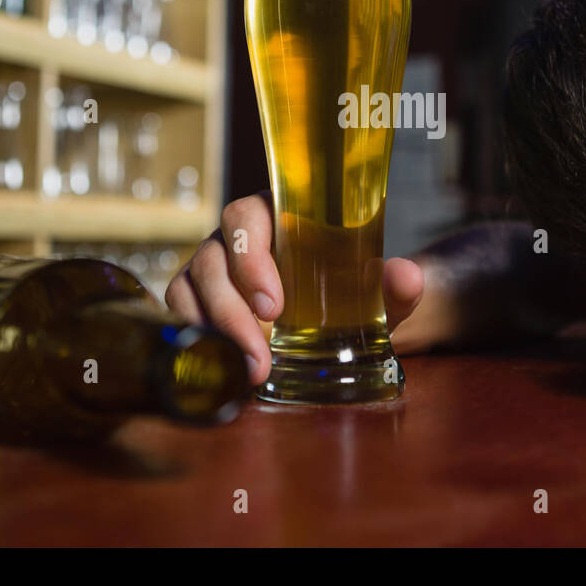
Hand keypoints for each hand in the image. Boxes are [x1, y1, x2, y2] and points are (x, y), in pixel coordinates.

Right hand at [165, 191, 424, 385]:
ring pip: (189, 283)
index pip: (246, 216)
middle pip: (212, 257)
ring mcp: (210, 265)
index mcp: (276, 214)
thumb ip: (392, 284)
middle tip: (260, 354)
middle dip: (232, 310)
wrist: (340, 319)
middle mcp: (235, 236)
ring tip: (247, 372)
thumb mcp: (374, 291)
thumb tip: (407, 278)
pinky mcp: (195, 295)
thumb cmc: (350, 291)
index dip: (251, 257)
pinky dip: (191, 334)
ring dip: (214, 330)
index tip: (274, 305)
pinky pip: (177, 307)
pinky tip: (217, 364)